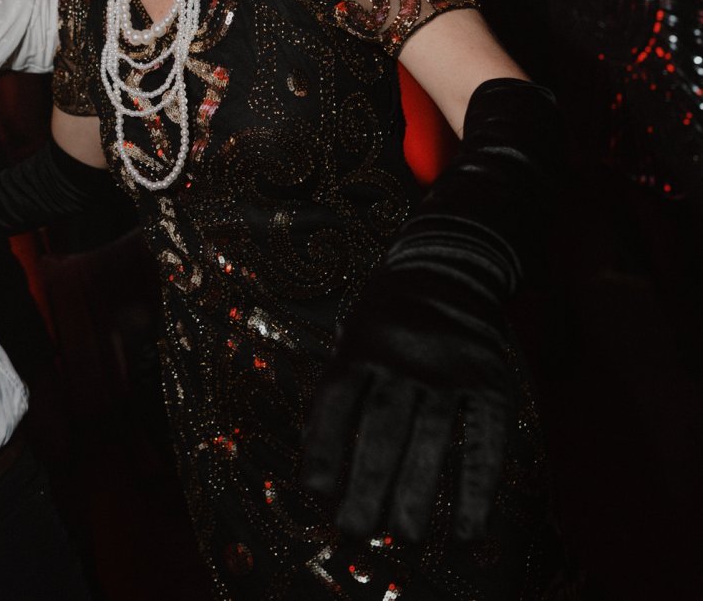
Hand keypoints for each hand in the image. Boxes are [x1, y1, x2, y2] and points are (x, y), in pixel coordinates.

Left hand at [301, 237, 516, 542]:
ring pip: (431, 439)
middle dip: (367, 484)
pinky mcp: (491, 381)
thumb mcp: (350, 333)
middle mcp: (402, 357)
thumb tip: (320, 465)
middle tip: (355, 530)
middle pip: (381, 428)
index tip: (316, 493)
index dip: (323, 447)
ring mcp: (449, 369)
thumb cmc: (385, 317)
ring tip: (404, 538)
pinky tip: (466, 530)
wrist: (449, 268)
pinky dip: (478, 489)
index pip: (336, 400)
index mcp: (359, 344)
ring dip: (418, 493)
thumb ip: (340, 387)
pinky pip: (485, 441)